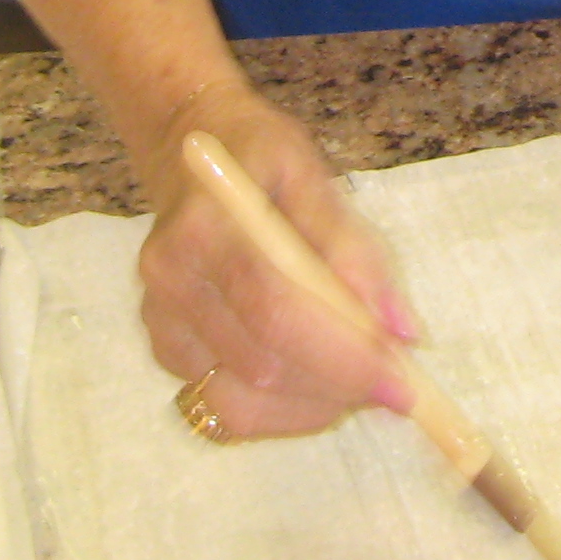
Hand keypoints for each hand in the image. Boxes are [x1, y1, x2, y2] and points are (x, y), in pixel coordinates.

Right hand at [135, 76, 422, 439]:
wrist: (188, 149)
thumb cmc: (259, 157)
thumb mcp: (314, 176)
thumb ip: (355, 252)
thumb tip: (400, 332)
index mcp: (206, 225)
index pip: (276, 310)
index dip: (342, 356)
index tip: (401, 383)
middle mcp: (170, 281)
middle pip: (261, 367)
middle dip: (337, 387)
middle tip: (391, 382)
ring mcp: (159, 322)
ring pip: (241, 405)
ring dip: (312, 407)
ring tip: (353, 379)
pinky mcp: (164, 351)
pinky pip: (225, 409)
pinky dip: (282, 409)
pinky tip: (313, 377)